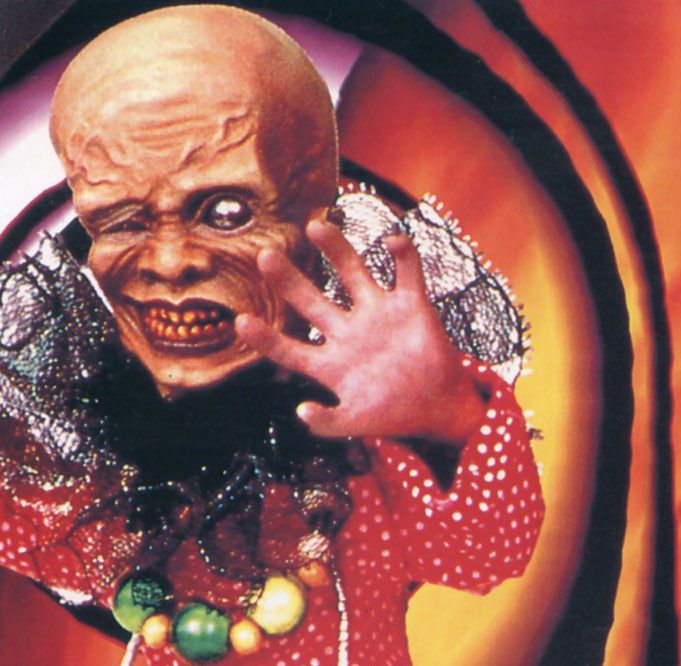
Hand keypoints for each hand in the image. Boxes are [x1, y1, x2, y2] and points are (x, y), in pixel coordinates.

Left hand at [235, 219, 485, 445]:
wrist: (440, 409)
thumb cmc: (395, 417)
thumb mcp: (357, 425)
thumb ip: (328, 422)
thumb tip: (301, 412)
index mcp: (331, 364)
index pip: (290, 349)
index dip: (266, 338)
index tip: (240, 322)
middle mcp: (349, 334)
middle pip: (312, 302)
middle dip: (289, 280)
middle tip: (265, 256)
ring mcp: (379, 316)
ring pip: (352, 274)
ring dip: (336, 250)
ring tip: (315, 225)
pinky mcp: (411, 306)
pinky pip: (406, 272)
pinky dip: (403, 255)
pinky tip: (392, 240)